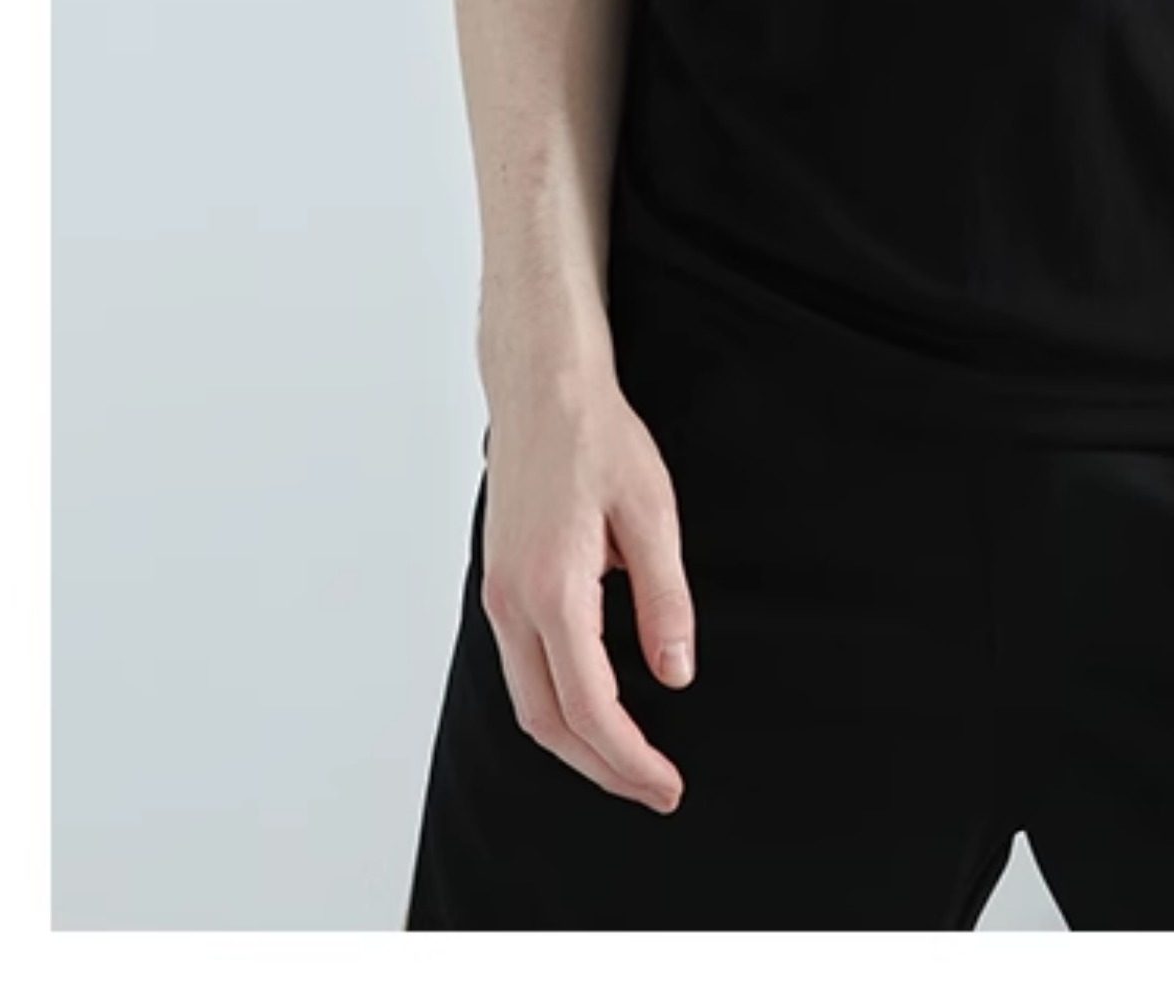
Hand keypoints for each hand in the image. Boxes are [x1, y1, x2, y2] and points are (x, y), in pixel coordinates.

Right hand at [478, 374, 695, 809]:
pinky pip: (519, 669)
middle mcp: (512, 602)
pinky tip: (592, 707)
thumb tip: (676, 674)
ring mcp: (497, 595)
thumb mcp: (651, 511)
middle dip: (602, 768)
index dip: (630, 757)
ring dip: (576, 743)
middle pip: (548, 723)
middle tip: (655, 788)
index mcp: (553, 589)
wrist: (542, 385)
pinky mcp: (499, 584)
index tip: (667, 784)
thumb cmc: (598, 437)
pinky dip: (555, 705)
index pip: (590, 706)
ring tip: (629, 762)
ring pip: (528, 702)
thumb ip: (664, 598)